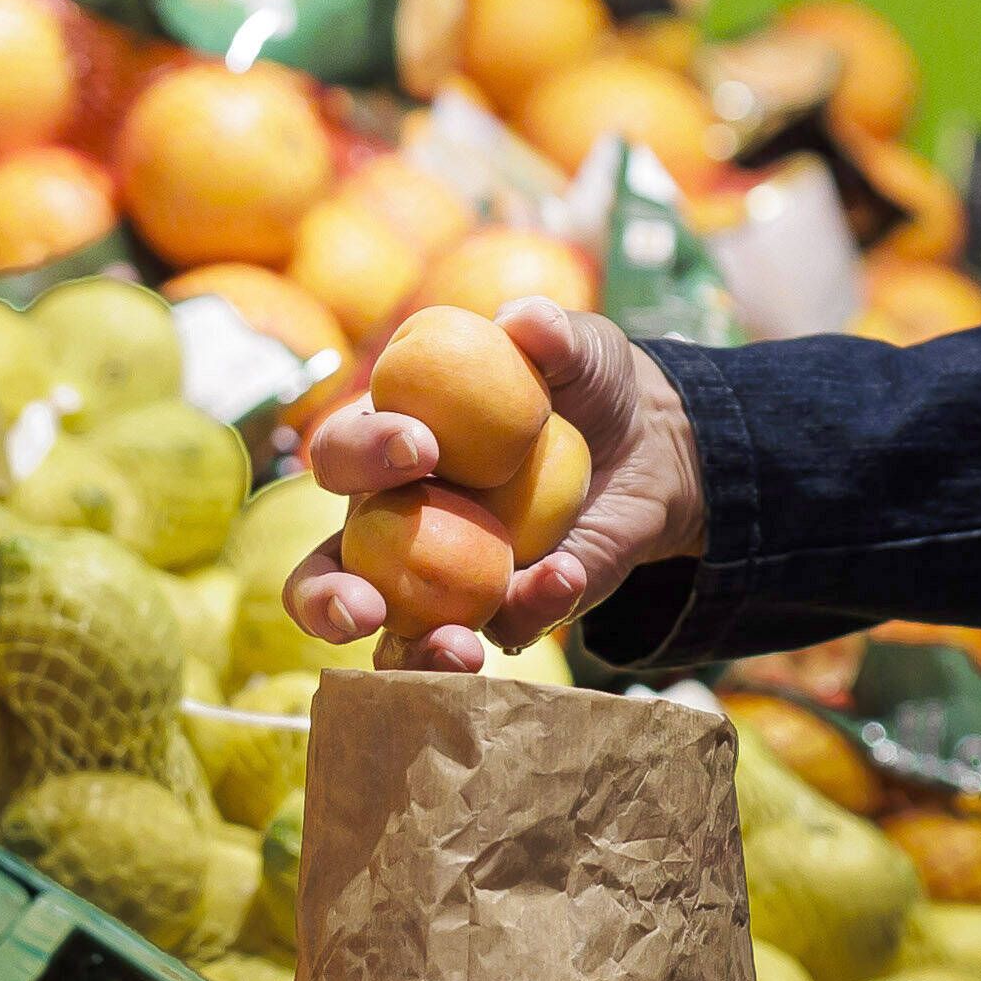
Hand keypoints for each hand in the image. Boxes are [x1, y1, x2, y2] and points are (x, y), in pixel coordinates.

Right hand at [287, 302, 701, 672]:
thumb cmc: (586, 385)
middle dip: (326, 597)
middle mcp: (397, 525)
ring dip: (410, 657)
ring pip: (395, 640)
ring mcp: (448, 581)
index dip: (363, 452)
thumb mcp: (578, 349)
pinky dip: (534, 608)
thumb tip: (527, 322)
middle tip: (361, 607)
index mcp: (389, 447)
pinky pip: (507, 627)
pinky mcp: (509, 611)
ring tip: (454, 652)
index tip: (419, 446)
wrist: (654, 445)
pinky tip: (566, 577)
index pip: (342, 455)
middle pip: (327, 572)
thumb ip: (551, 333)